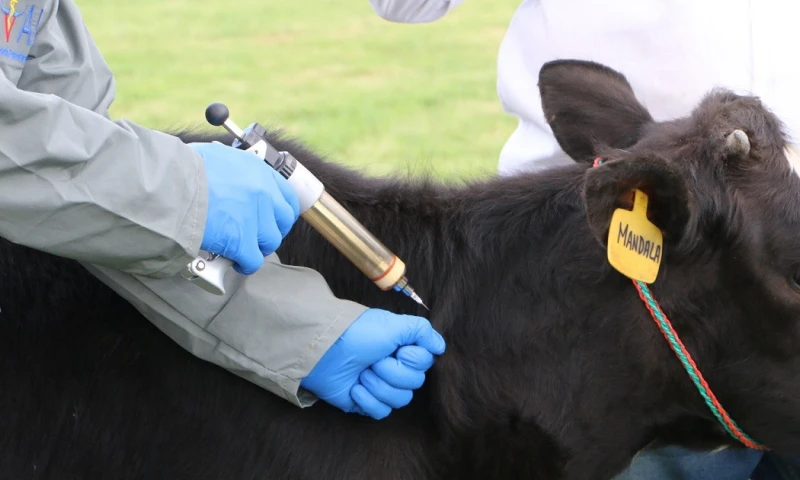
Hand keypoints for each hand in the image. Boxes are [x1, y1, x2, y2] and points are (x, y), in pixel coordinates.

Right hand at [189, 142, 299, 274]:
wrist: (168, 188)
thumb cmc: (182, 170)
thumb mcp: (215, 157)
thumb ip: (231, 169)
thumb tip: (227, 176)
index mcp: (258, 171)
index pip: (286, 195)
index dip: (281, 211)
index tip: (274, 219)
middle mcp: (263, 193)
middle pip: (283, 221)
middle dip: (271, 230)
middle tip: (256, 236)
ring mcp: (255, 218)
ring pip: (270, 242)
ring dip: (257, 248)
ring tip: (242, 250)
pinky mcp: (242, 241)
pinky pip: (253, 261)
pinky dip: (245, 265)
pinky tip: (235, 263)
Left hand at [300, 309, 445, 419]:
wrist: (325, 349)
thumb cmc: (358, 333)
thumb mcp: (393, 324)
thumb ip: (421, 331)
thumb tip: (440, 346)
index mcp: (402, 348)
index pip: (425, 363)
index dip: (412, 359)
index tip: (397, 349)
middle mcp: (394, 367)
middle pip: (414, 383)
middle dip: (392, 372)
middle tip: (374, 360)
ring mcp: (380, 386)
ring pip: (400, 400)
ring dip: (379, 385)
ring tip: (362, 373)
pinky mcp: (365, 402)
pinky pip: (381, 412)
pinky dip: (368, 400)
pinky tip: (355, 388)